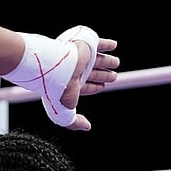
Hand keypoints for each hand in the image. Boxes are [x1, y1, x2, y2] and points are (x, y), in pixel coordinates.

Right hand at [2, 27, 118, 130]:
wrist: (53, 67)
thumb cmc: (55, 91)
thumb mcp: (64, 113)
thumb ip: (74, 123)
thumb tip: (87, 127)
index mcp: (70, 85)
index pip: (85, 86)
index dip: (94, 87)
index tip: (102, 86)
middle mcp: (75, 70)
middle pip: (93, 73)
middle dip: (103, 75)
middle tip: (113, 77)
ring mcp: (80, 56)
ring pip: (97, 59)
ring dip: (107, 61)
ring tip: (116, 62)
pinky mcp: (85, 43)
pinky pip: (99, 43)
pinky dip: (107, 45)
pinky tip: (114, 46)